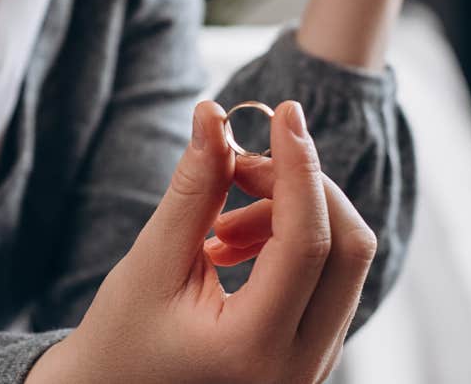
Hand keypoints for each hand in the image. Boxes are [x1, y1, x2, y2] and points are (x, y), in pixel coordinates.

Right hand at [26, 101, 377, 383]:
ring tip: (218, 225)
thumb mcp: (149, 263)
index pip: (307, 241)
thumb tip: (214, 115)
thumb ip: (192, 189)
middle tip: (241, 166)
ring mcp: (314, 366)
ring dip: (293, 216)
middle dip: (304, 187)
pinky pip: (328, 281)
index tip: (284, 113)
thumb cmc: (121, 341)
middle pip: (349, 247)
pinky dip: (292, 244)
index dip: (299, 166)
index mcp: (255, 348)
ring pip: (344, 262)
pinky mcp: (312, 353)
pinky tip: (232, 244)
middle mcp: (300, 366)